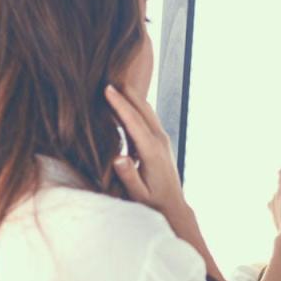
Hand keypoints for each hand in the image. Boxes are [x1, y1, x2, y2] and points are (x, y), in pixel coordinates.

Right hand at [104, 84, 188, 225]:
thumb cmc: (151, 202)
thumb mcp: (138, 194)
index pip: (133, 121)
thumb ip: (128, 176)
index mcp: (151, 151)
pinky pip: (147, 118)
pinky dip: (135, 107)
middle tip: (108, 74)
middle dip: (125, 92)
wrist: (173, 206)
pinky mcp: (161, 141)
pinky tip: (124, 101)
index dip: (119, 104)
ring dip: (131, 96)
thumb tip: (118, 158)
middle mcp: (160, 141)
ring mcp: (163, 139)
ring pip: (146, 111)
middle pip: (142, 109)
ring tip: (114, 83)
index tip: (107, 88)